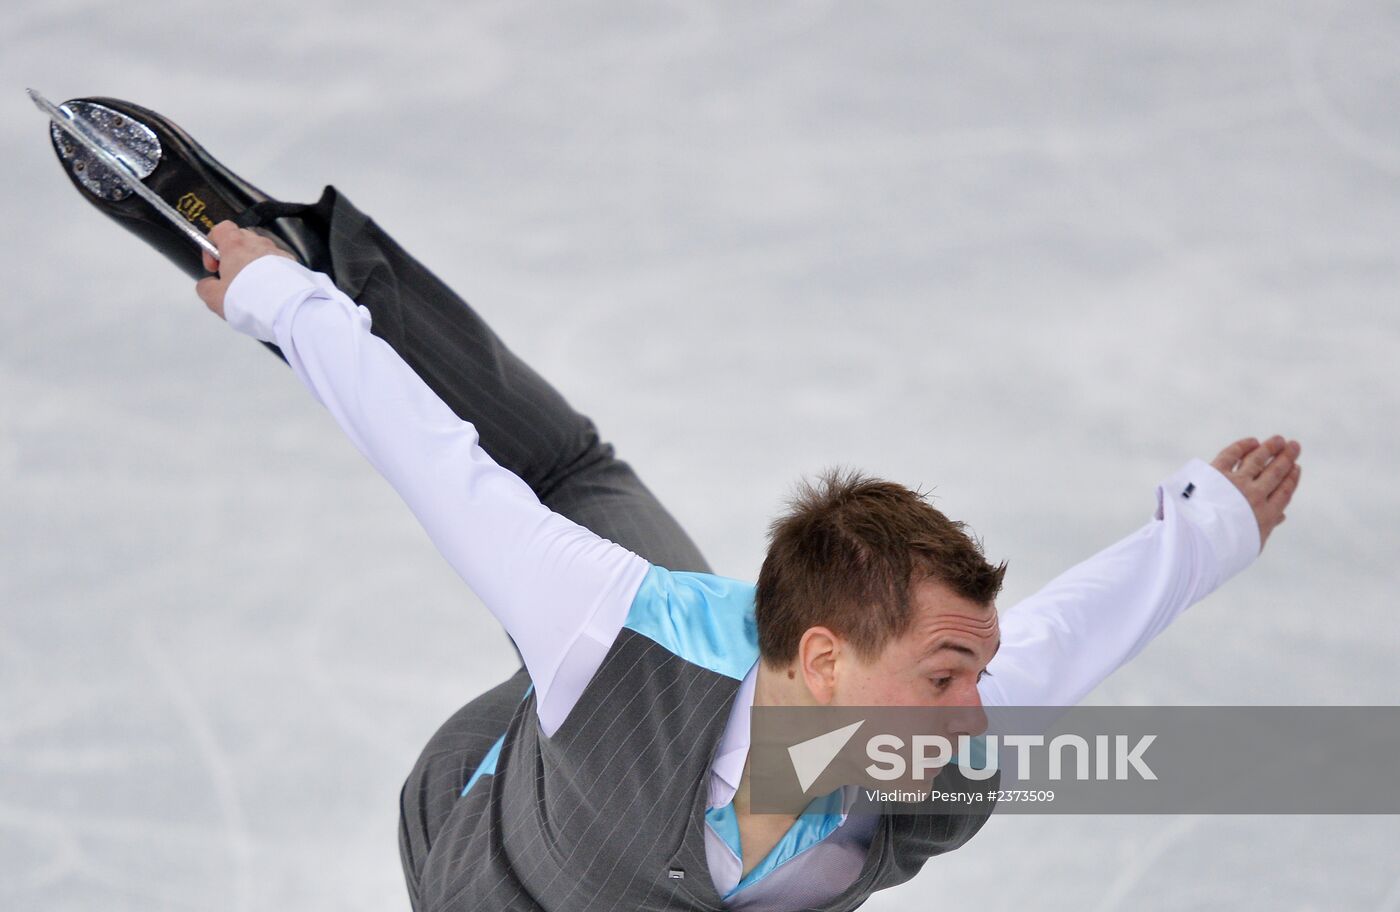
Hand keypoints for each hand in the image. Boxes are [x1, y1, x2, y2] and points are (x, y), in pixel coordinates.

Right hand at [194, 220, 296, 319]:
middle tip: (231, 276)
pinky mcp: (291, 263)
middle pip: (240, 239)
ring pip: (260, 251)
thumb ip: (205, 287)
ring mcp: (276, 252)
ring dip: (253, 264)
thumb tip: (207, 285)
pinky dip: (270, 272)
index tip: (213, 264)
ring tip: (251, 286)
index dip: (212, 244)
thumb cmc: (251, 299)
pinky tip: (267, 290)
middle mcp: (257, 243)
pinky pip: (276, 262)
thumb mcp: (214, 297)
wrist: (285, 308)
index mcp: (235, 245)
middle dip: (233, 255)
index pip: (220, 229)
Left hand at [1209, 435, 1301, 551]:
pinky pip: (1232, 455)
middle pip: (1275, 473)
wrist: (1196, 543)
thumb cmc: (1223, 549)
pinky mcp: (1215, 474)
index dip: (1291, 478)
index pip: (1283, 492)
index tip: (1296, 467)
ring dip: (1270, 448)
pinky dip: (1243, 447)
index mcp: (1265, 516)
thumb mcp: (1251, 543)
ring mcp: (1235, 484)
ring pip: (1257, 460)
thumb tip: (1281, 516)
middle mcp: (1254, 497)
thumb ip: (1266, 526)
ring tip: (1279, 440)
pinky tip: (1253, 442)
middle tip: (1294, 446)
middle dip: (1286, 458)